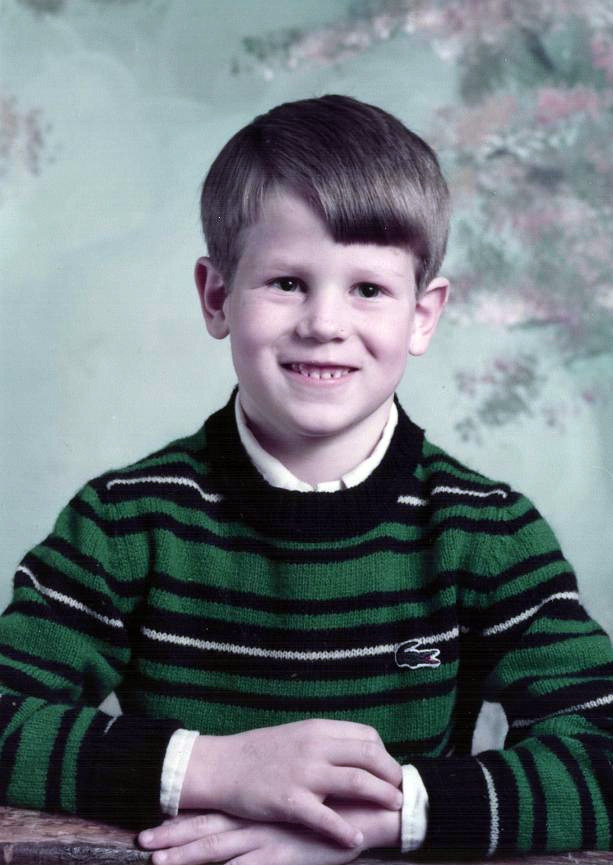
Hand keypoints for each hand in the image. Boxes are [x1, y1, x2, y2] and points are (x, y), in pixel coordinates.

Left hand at [139, 812, 364, 864]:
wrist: (366, 810)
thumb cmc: (337, 807)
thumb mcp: (304, 805)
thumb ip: (283, 809)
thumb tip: (263, 813)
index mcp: (260, 806)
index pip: (215, 812)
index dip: (184, 819)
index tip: (154, 825)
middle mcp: (257, 821)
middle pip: (207, 829)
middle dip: (174, 837)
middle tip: (143, 841)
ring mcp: (267, 840)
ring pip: (217, 849)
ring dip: (186, 856)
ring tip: (156, 860)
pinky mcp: (282, 857)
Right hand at [179, 719, 402, 847]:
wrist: (222, 766)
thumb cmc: (261, 753)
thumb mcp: (297, 736)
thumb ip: (326, 744)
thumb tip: (359, 756)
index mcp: (318, 729)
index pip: (367, 736)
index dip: (384, 755)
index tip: (388, 771)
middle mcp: (315, 747)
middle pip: (369, 756)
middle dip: (391, 775)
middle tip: (399, 792)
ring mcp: (303, 773)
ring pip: (356, 782)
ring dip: (381, 795)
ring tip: (394, 807)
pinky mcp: (289, 800)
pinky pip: (325, 817)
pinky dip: (344, 829)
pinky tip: (355, 839)